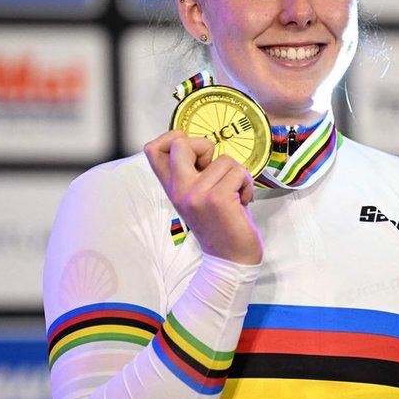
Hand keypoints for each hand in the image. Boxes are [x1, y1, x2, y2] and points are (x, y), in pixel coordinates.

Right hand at [144, 130, 261, 264]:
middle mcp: (179, 190)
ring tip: (235, 194)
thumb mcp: (197, 197)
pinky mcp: (218, 199)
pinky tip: (242, 201)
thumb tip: (197, 144)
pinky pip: (238, 172)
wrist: (231, 260)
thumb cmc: (221, 223)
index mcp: (172, 188)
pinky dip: (246, 184)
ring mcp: (197, 194)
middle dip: (204, 146)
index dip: (172, 138)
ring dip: (237, 173)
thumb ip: (192, 174)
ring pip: (223, 159)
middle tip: (215, 167)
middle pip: (180, 143)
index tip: (194, 152)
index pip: (152, 149)